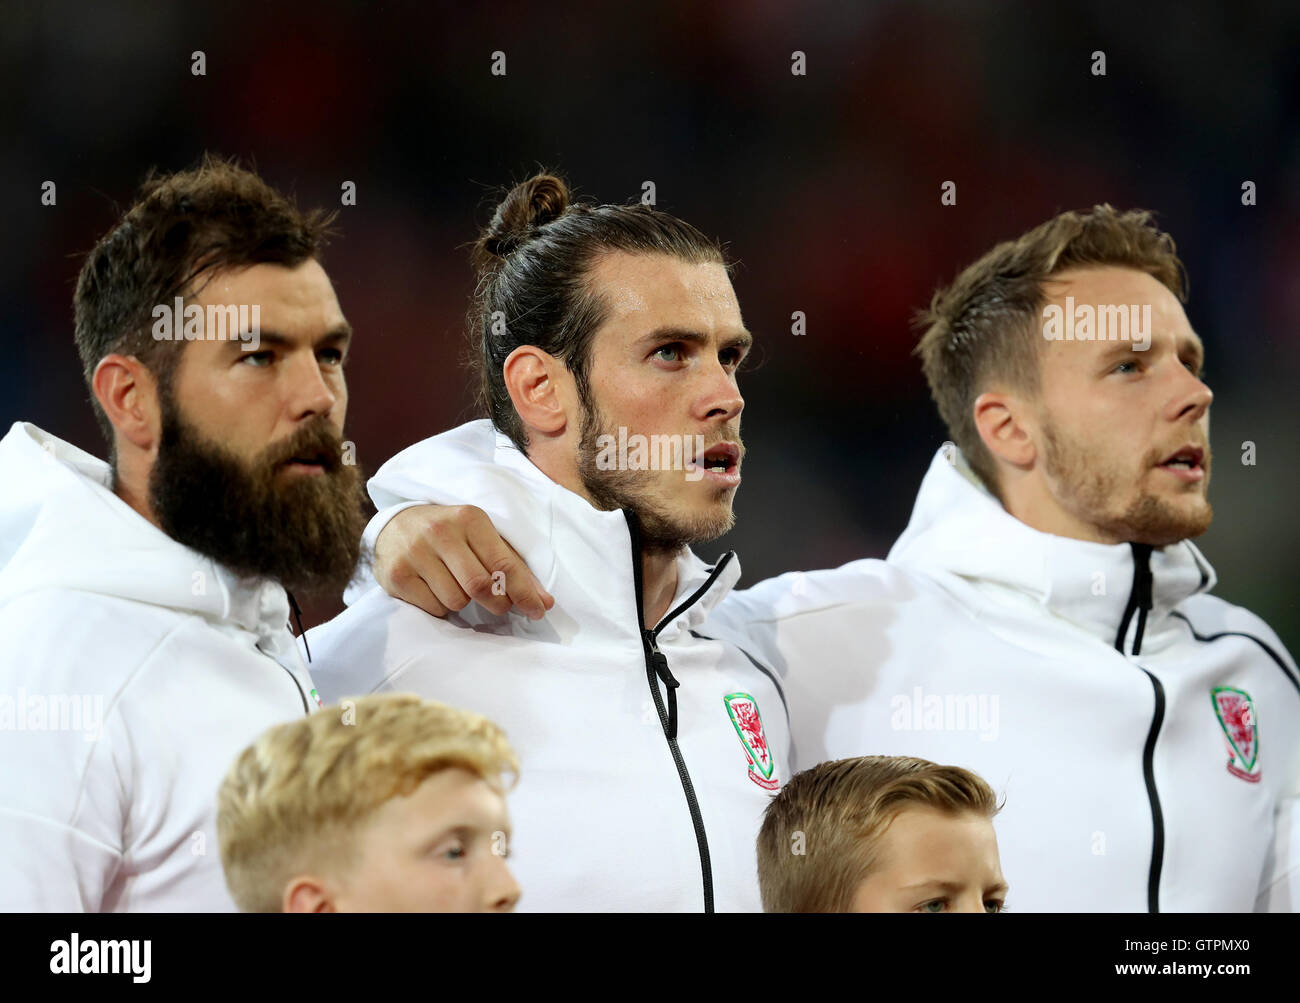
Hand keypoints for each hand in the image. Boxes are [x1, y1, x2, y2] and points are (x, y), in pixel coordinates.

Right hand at [373, 504, 554, 619]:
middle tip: (500, 605)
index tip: (538, 610)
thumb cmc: (450, 535)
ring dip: (464, 603)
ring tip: (456, 585)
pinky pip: (433, 608)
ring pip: (456, 601)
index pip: (504, 563)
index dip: (524, 592)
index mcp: (469, 518)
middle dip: (497, 603)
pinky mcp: (397, 574)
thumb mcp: (481, 538)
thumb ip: (513, 567)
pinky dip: (441, 607)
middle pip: (480, 586)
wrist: (395, 526)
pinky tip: (435, 589)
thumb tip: (544, 602)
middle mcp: (441, 532)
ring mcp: (415, 552)